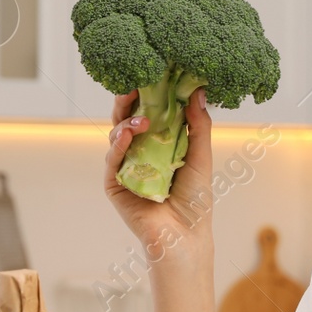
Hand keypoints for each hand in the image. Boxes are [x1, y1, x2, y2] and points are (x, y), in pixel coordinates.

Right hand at [103, 87, 216, 251]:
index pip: (150, 113)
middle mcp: (140, 154)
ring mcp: (125, 168)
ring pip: (117, 136)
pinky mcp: (114, 184)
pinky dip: (118, 145)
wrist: (185, 236)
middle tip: (134, 83)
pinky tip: (128, 134)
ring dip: (127, 123)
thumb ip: (198, 125)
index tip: (154, 74)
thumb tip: (198, 92)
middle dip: (128, 101)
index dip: (149, 94)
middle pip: (128, 120)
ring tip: (143, 119)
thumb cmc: (196, 201)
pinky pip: (112, 160)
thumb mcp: (200, 156)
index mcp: (160, 145)